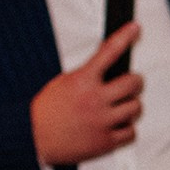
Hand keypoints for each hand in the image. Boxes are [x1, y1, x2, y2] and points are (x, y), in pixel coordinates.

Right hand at [30, 25, 143, 165]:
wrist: (33, 138)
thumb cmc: (45, 112)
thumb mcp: (63, 83)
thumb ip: (87, 76)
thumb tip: (108, 69)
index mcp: (83, 81)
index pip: (109, 52)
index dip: (125, 37)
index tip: (134, 28)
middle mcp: (95, 99)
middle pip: (133, 83)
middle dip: (135, 82)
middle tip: (130, 84)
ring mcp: (102, 121)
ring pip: (136, 108)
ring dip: (131, 106)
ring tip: (121, 107)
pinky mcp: (105, 141)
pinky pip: (131, 132)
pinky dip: (127, 128)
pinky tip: (117, 125)